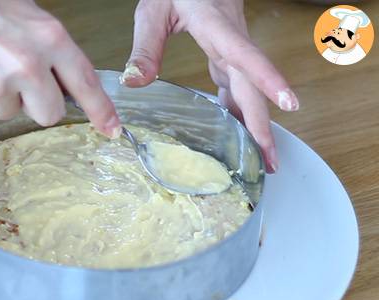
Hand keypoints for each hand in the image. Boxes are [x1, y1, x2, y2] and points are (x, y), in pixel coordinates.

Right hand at [0, 0, 120, 136]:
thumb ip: (47, 48)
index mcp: (48, 38)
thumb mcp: (24, 12)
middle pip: (49, 114)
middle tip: (17, 82)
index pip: (86, 84)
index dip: (102, 111)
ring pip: (8, 113)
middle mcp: (27, 64)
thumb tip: (62, 81)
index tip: (112, 129)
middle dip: (37, 105)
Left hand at [122, 0, 298, 171]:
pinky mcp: (226, 51)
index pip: (245, 56)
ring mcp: (232, 45)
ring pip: (248, 87)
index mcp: (216, 26)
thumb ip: (145, 46)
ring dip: (254, 122)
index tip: (288, 104)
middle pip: (252, 85)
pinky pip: (236, 83)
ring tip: (260, 156)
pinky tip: (236, 130)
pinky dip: (237, 109)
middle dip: (262, 125)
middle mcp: (232, 38)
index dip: (268, 80)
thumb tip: (134, 82)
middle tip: (269, 161)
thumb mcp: (153, 9)